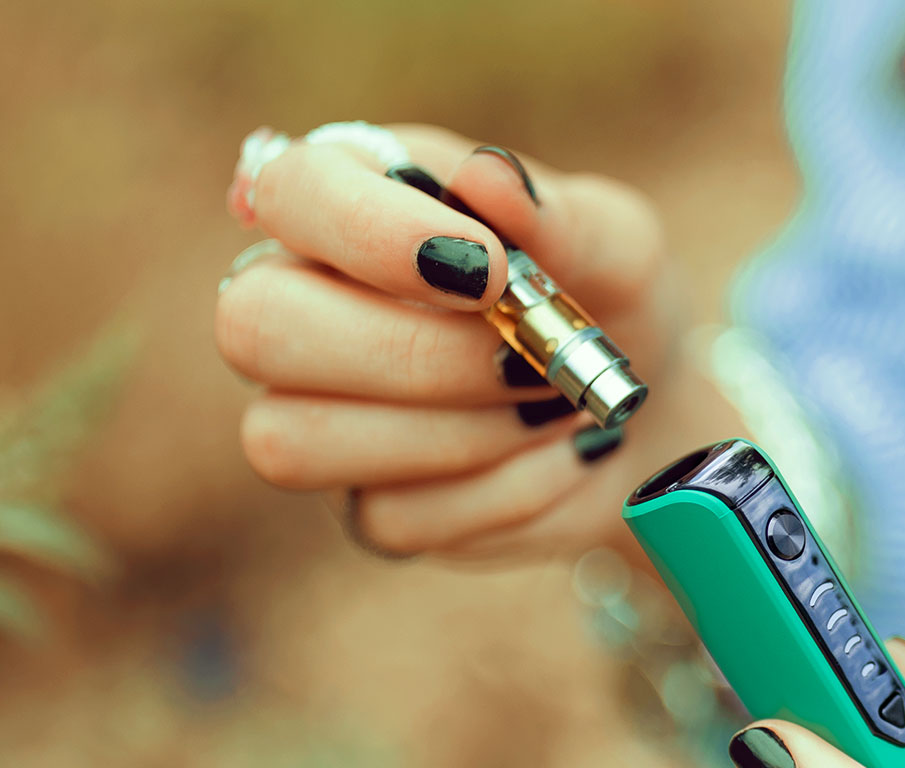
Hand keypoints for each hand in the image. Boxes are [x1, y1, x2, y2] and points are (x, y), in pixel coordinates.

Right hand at [215, 123, 711, 560]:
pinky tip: (562, 456)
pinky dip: (503, 492)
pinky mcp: (365, 508)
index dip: (366, 229)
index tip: (486, 268)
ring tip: (555, 403)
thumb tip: (487, 178)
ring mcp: (320, 414)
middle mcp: (305, 302)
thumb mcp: (614, 243)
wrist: (651, 408)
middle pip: (253, 326)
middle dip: (406, 351)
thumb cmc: (609, 296)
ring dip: (452, 433)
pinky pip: (391, 519)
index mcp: (354, 201)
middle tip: (523, 355)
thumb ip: (555, 215)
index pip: (287, 188)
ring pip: (294, 440)